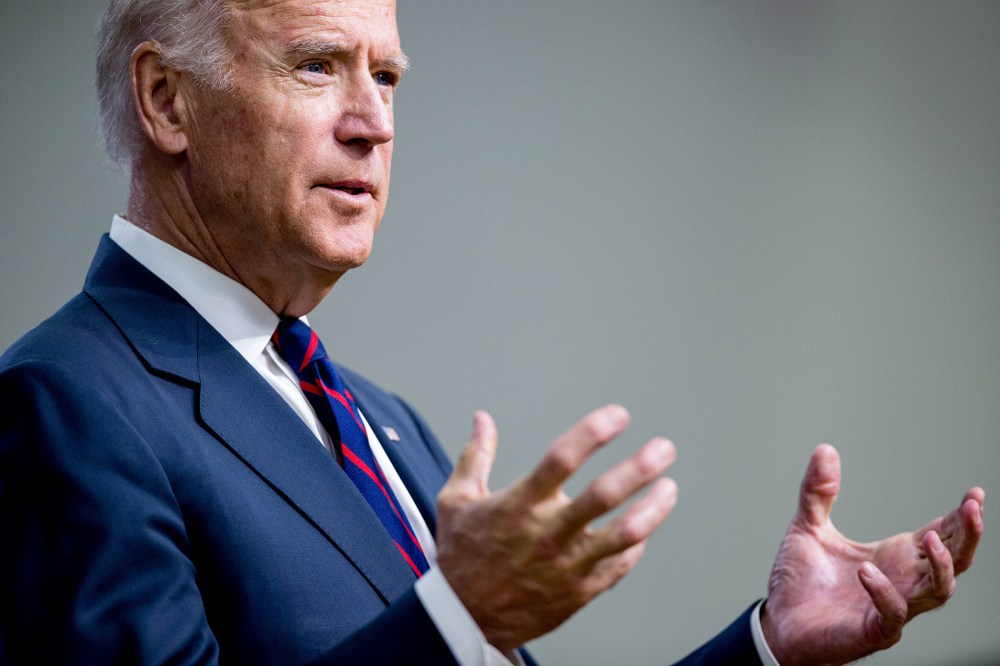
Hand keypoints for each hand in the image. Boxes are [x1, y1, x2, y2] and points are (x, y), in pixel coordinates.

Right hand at [435, 405, 677, 652]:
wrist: (463, 619)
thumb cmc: (461, 557)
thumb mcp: (456, 500)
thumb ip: (475, 456)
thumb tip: (482, 419)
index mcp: (520, 504)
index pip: (562, 458)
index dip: (594, 432)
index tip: (618, 415)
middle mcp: (548, 532)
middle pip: (604, 494)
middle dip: (641, 468)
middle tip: (664, 449)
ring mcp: (568, 564)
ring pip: (624, 533)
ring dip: (654, 508)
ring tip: (670, 488)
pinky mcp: (580, 591)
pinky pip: (620, 565)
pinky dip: (637, 544)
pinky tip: (644, 527)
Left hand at [762, 444, 984, 665]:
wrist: (778, 623)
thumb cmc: (800, 582)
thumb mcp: (807, 526)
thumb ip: (818, 492)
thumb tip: (825, 448)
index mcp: (894, 557)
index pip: (942, 536)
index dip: (961, 518)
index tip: (974, 494)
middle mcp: (902, 582)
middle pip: (955, 562)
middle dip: (968, 536)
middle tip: (972, 508)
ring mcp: (892, 608)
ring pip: (938, 591)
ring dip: (941, 565)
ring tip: (932, 538)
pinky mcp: (873, 631)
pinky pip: (893, 614)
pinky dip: (884, 591)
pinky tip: (865, 570)